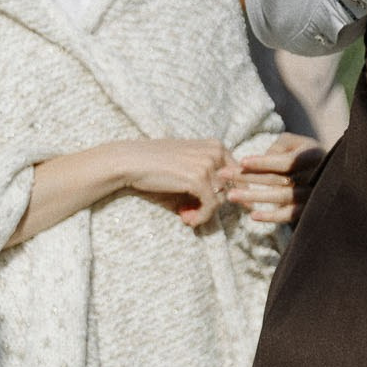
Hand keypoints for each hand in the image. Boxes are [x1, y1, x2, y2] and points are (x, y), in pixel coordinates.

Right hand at [117, 138, 234, 226]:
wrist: (130, 162)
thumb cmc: (156, 167)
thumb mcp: (187, 169)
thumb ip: (208, 182)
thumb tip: (229, 205)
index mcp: (216, 146)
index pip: (237, 174)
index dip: (228, 193)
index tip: (212, 205)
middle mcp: (216, 152)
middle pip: (231, 187)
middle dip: (214, 204)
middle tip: (192, 215)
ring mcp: (208, 164)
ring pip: (222, 197)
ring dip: (205, 212)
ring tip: (186, 217)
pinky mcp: (198, 179)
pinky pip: (211, 205)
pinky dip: (202, 217)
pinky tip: (188, 220)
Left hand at [221, 134, 324, 224]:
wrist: (330, 172)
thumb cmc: (303, 153)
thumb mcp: (294, 142)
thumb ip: (278, 146)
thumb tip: (261, 161)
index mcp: (313, 156)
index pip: (286, 162)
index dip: (263, 162)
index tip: (241, 162)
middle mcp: (316, 176)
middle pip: (277, 179)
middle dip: (248, 177)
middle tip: (223, 175)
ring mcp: (313, 194)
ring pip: (281, 197)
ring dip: (253, 197)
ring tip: (230, 196)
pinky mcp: (309, 210)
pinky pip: (289, 215)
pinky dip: (271, 216)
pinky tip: (253, 215)